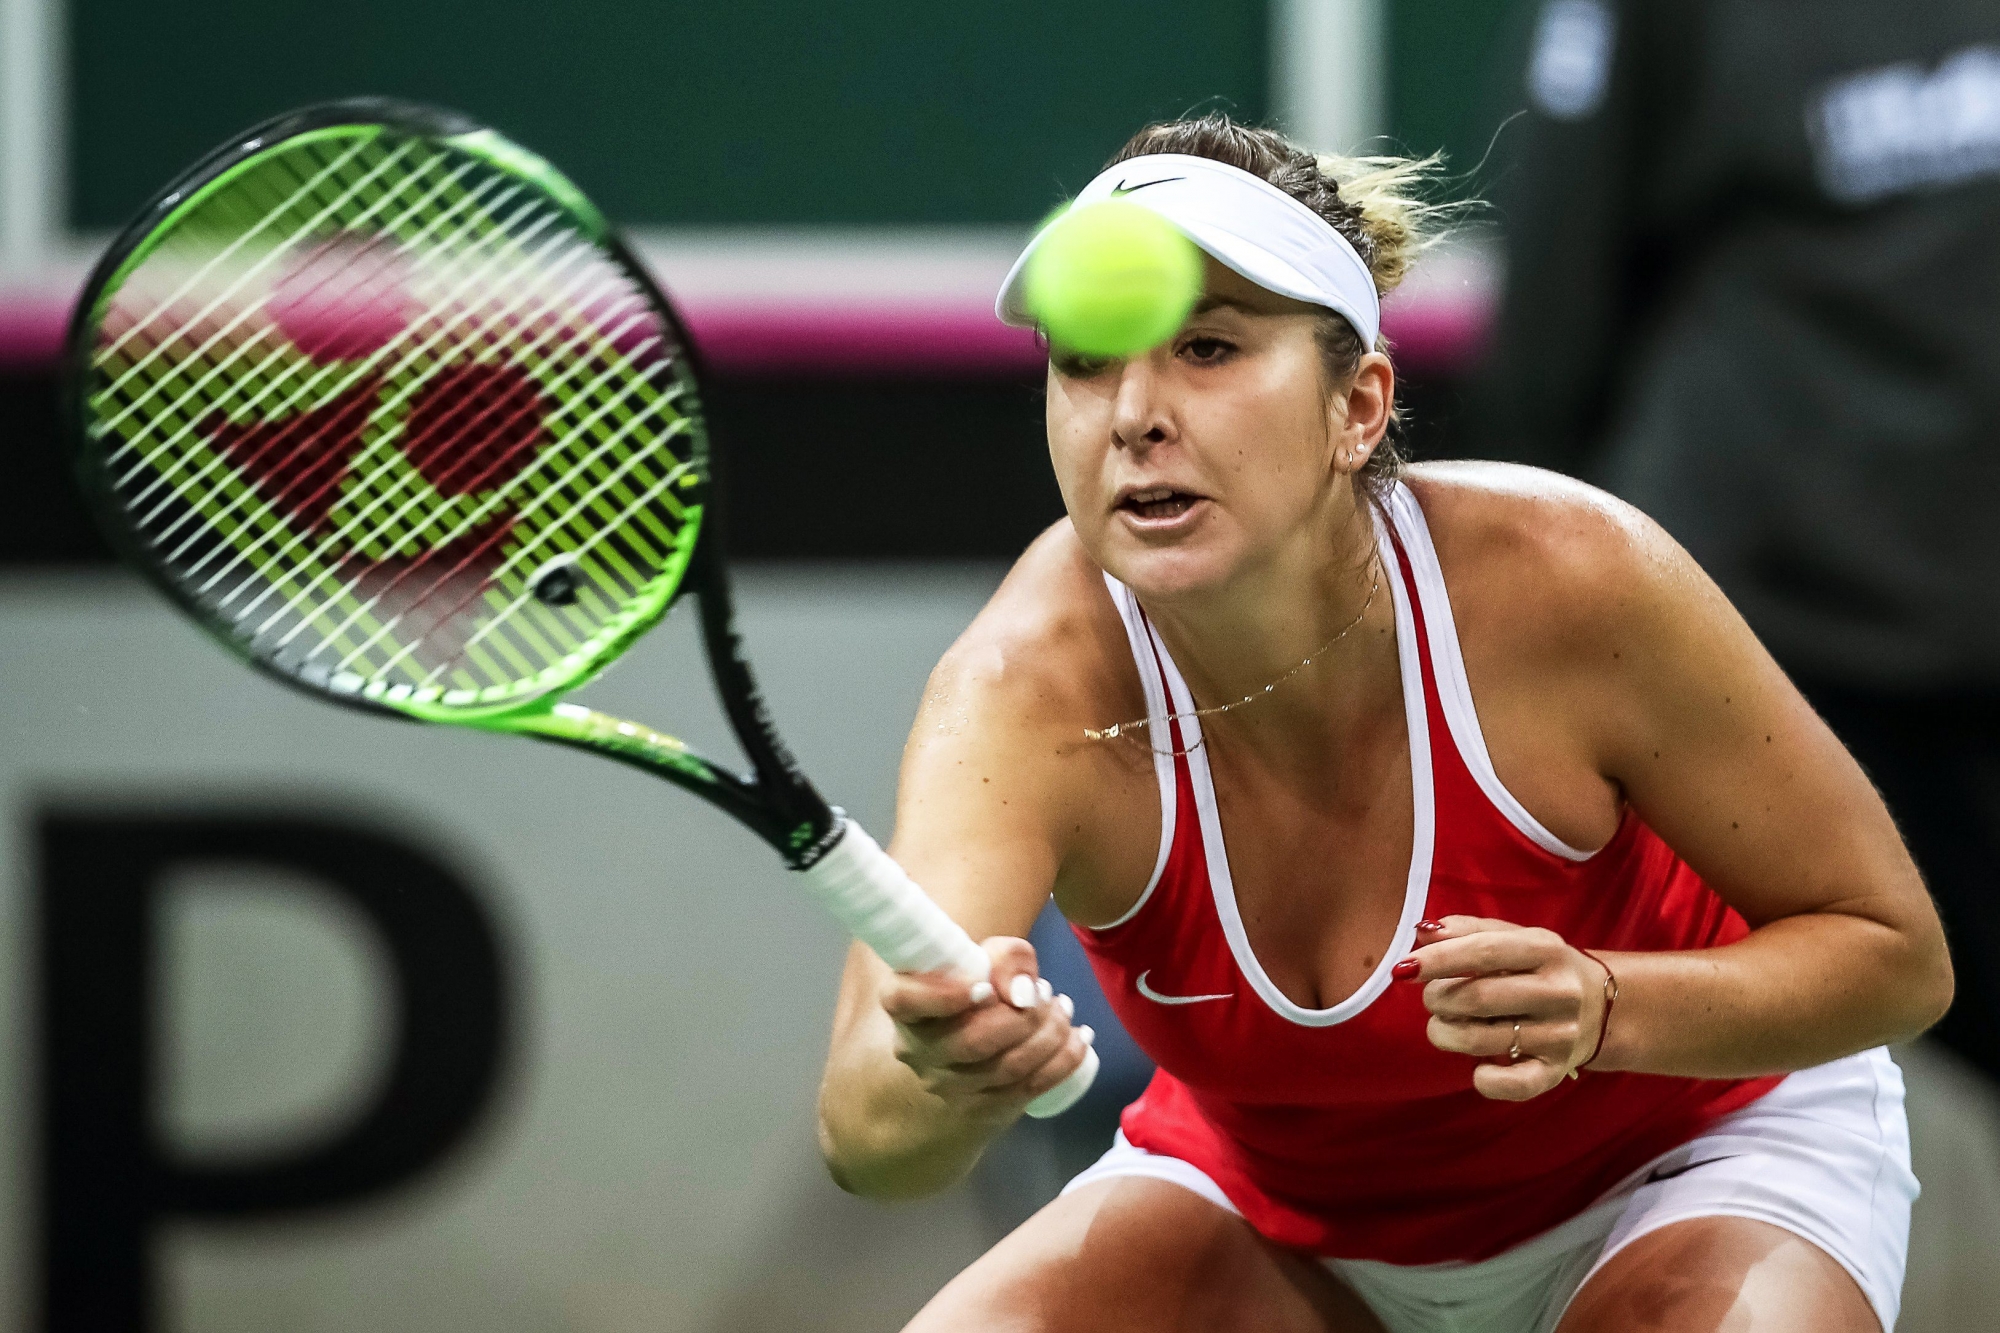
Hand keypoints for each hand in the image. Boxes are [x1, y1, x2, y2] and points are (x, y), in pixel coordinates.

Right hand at [877, 936, 1093, 1120]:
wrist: (961, 1051)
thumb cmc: (970, 991)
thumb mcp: (980, 960)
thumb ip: (1004, 957)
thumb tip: (1024, 989)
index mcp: (907, 1008)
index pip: (903, 1001)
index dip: (939, 994)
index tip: (981, 985)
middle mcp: (920, 1053)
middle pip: (973, 1041)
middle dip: (1023, 1016)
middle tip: (1044, 992)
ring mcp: (951, 1087)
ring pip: (1008, 1068)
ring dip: (1049, 1035)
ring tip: (1063, 1008)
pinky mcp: (985, 1108)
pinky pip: (1030, 1088)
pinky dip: (1064, 1061)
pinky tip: (1080, 1037)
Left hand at [1395, 916, 1610, 1100]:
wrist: (1603, 1008)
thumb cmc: (1539, 968)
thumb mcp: (1515, 938)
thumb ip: (1468, 931)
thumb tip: (1421, 932)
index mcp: (1546, 950)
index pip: (1485, 951)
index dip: (1438, 960)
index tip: (1403, 969)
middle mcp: (1558, 992)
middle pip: (1477, 998)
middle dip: (1437, 999)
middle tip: (1433, 998)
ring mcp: (1560, 1035)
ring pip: (1480, 1040)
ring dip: (1444, 1033)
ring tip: (1445, 1023)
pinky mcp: (1555, 1071)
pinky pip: (1513, 1085)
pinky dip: (1484, 1079)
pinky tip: (1477, 1067)